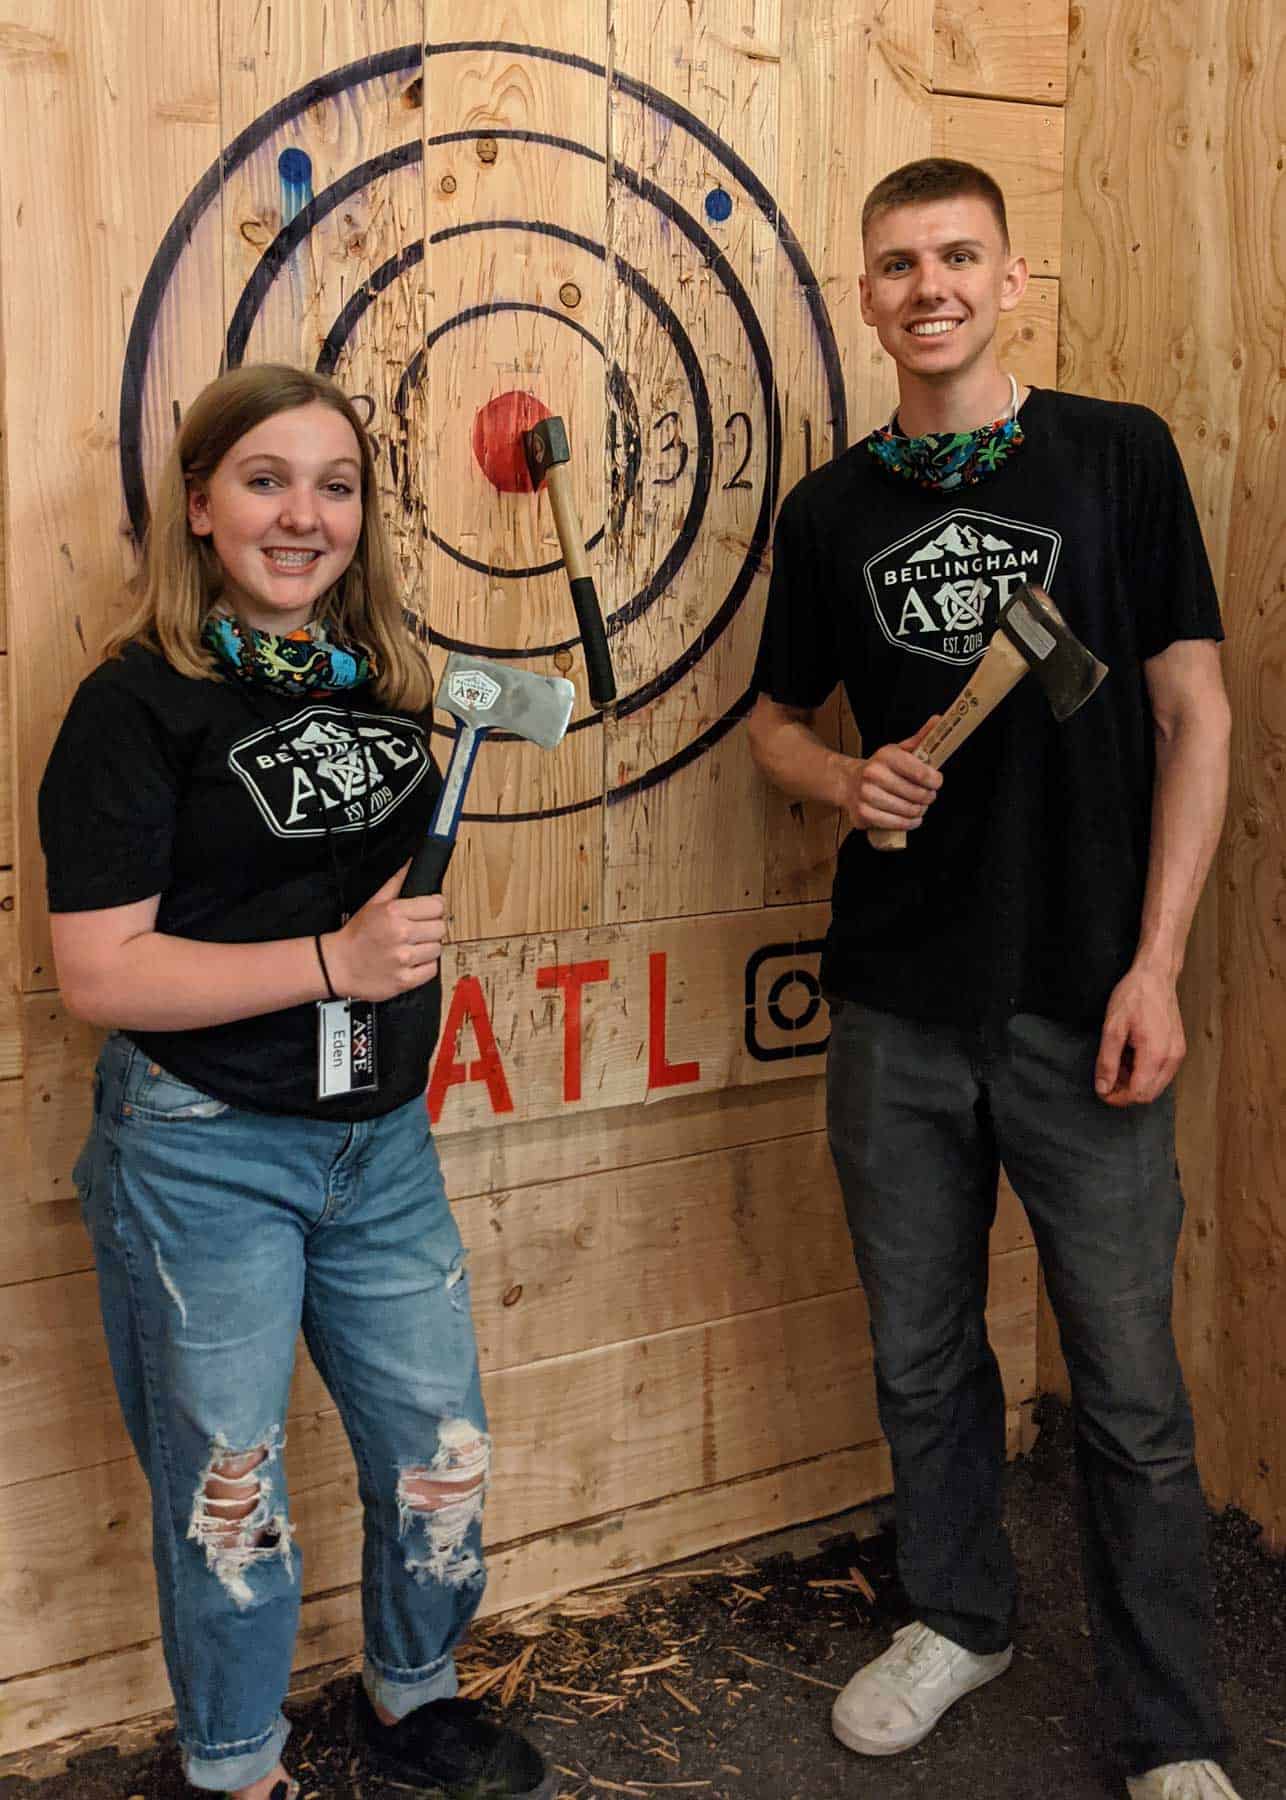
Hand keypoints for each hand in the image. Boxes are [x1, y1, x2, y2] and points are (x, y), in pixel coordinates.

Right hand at [322, 863, 447, 1000]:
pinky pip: (432, 970)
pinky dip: (424, 967)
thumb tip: (412, 864)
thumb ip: (397, 882)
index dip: (434, 907)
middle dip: (431, 928)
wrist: (338, 965)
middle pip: (440, 927)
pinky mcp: (405, 980)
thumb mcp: (373, 903)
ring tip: (412, 947)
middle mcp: (400, 934)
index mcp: (394, 912)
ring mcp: (403, 959)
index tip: (428, 911)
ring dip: (428, 948)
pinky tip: (411, 961)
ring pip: (437, 949)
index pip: (437, 905)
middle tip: (418, 931)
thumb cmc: (356, 935)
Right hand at [839, 717, 942, 831]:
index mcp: (886, 756)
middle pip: (918, 795)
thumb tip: (938, 720)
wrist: (847, 782)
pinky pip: (897, 824)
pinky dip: (909, 823)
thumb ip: (920, 738)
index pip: (921, 773)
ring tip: (918, 806)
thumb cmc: (879, 767)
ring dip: (920, 811)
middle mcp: (874, 775)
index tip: (936, 782)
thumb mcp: (898, 750)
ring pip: (909, 811)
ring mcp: (867, 796)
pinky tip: (911, 818)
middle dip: (929, 797)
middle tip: (927, 796)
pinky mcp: (863, 815)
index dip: (935, 781)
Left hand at [1094, 963, 1185, 1106]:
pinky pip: (1162, 1073)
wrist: (1156, 976)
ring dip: (1135, 1083)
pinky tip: (1130, 1057)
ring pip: (1156, 1086)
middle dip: (1125, 1092)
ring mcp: (1178, 1054)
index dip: (1118, 1098)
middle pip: (1148, 1094)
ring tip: (1116, 1064)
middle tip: (1106, 1078)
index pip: (1138, 1094)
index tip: (1102, 1090)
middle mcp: (1171, 1058)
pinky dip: (1144, 1073)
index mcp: (1155, 1055)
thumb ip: (1107, 1061)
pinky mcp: (1178, 1049)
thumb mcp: (1112, 1027)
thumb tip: (1103, 1087)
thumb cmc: (1134, 996)